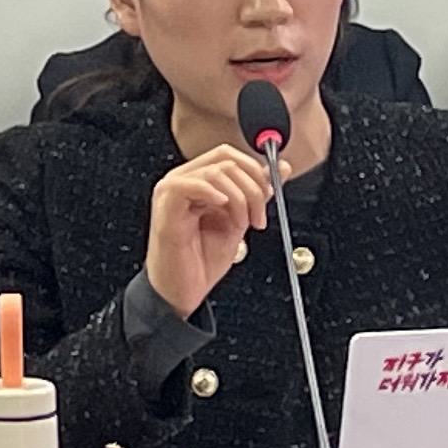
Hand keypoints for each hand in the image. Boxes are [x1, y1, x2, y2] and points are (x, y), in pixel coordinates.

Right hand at [143, 145, 273, 321]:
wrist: (183, 291)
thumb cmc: (201, 261)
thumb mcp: (240, 220)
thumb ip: (257, 192)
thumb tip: (281, 167)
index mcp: (199, 181)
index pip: (229, 156)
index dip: (255, 170)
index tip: (270, 193)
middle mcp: (184, 181)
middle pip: (225, 160)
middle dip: (252, 186)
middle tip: (259, 215)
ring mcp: (172, 191)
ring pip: (216, 172)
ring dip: (240, 198)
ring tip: (241, 224)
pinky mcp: (166, 206)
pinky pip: (190, 184)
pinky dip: (213, 193)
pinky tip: (222, 207)